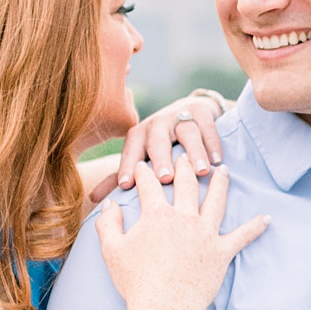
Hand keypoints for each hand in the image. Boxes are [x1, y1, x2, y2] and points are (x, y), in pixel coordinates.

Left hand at [87, 93, 231, 198]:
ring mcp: (178, 115)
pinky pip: (207, 127)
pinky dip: (212, 143)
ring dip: (194, 152)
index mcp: (137, 136)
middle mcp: (156, 124)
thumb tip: (92, 199)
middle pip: (157, 140)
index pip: (130, 152)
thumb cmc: (159, 145)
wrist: (187, 111)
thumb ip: (120, 176)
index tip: (127, 186)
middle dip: (161, 158)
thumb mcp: (140, 157)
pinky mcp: (200, 111)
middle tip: (165, 178)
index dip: (127, 166)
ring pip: (186, 132)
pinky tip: (218, 160)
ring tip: (201, 172)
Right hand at [95, 158, 266, 309]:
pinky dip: (256, 227)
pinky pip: (243, 236)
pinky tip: (267, 218)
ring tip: (224, 169)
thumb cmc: (135, 283)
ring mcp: (206, 234)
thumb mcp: (112, 251)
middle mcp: (184, 217)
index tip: (142, 167)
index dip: (143, 172)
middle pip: (186, 183)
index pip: (149, 183)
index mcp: (157, 214)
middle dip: (185, 165)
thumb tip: (108, 206)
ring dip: (221, 182)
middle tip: (186, 155)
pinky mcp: (222, 252)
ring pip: (217, 200)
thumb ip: (108, 224)